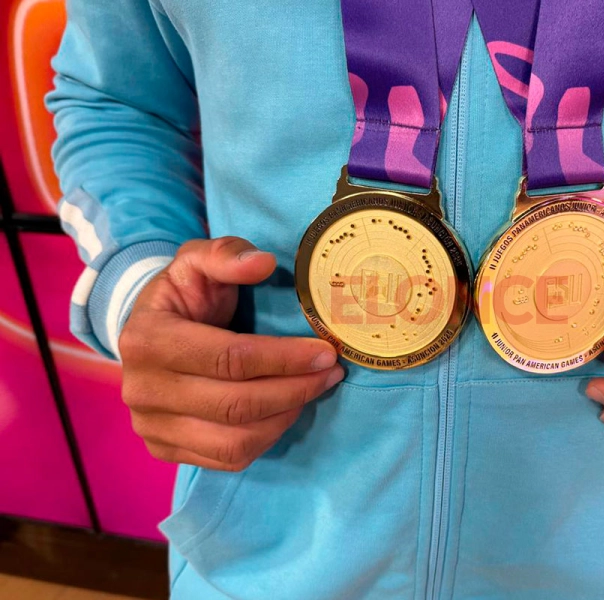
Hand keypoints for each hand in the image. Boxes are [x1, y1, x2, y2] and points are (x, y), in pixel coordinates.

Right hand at [120, 237, 343, 471]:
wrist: (151, 331)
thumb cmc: (184, 294)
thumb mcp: (197, 260)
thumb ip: (227, 254)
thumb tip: (264, 262)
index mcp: (148, 339)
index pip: (229, 359)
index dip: (283, 358)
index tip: (325, 351)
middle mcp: (142, 389)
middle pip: (235, 404)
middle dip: (294, 389)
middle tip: (331, 372)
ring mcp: (150, 425)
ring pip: (234, 440)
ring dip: (286, 416)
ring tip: (313, 389)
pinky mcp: (164, 449)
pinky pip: (227, 458)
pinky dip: (267, 438)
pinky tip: (286, 410)